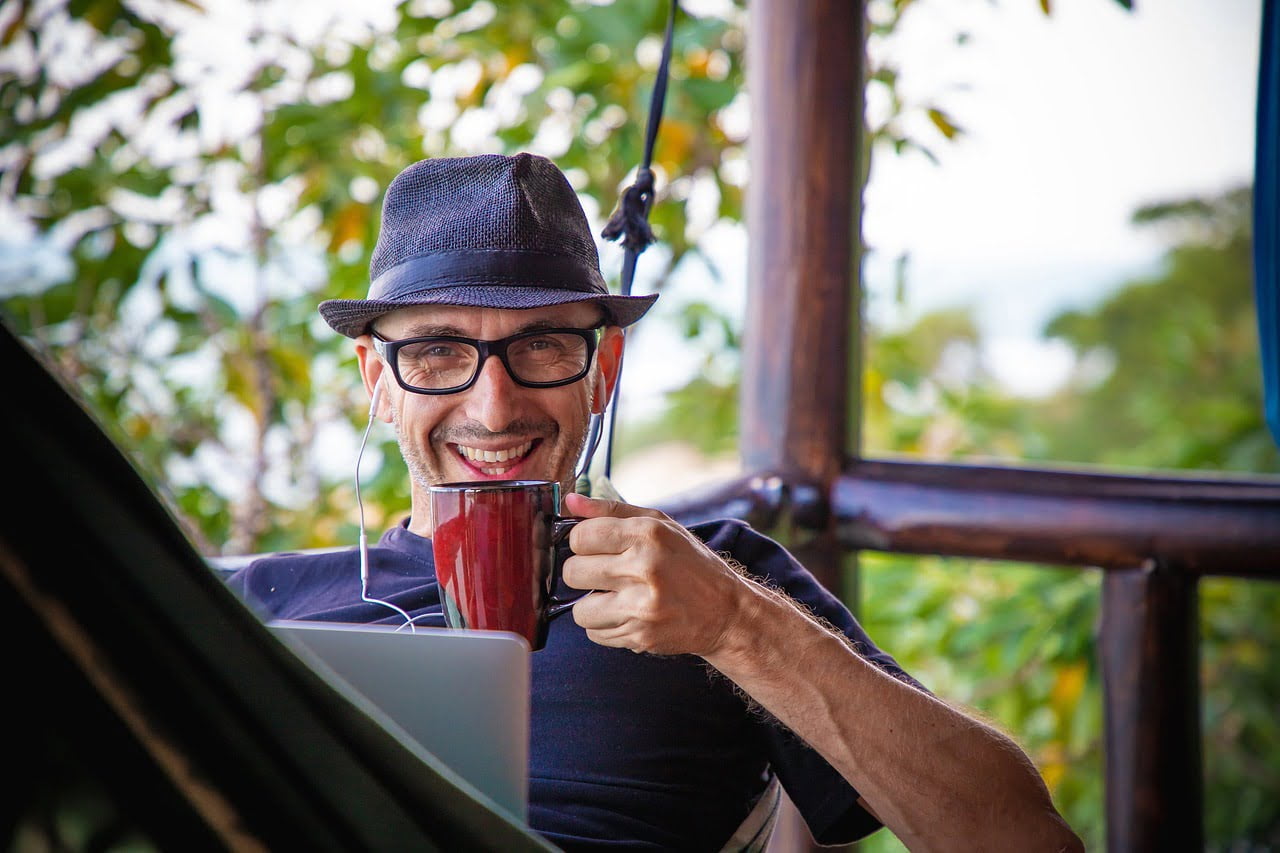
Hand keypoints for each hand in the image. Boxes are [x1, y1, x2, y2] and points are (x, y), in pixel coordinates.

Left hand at [561, 493, 751, 655]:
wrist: (727, 612)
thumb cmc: (691, 564)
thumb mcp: (660, 524)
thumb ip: (611, 510)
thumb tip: (570, 502)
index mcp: (647, 534)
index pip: (580, 536)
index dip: (581, 542)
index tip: (594, 547)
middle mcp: (644, 568)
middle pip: (573, 572)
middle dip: (583, 573)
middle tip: (605, 573)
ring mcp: (642, 606)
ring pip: (579, 610)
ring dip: (592, 605)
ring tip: (615, 597)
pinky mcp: (641, 636)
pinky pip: (595, 634)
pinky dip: (605, 626)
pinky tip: (627, 614)